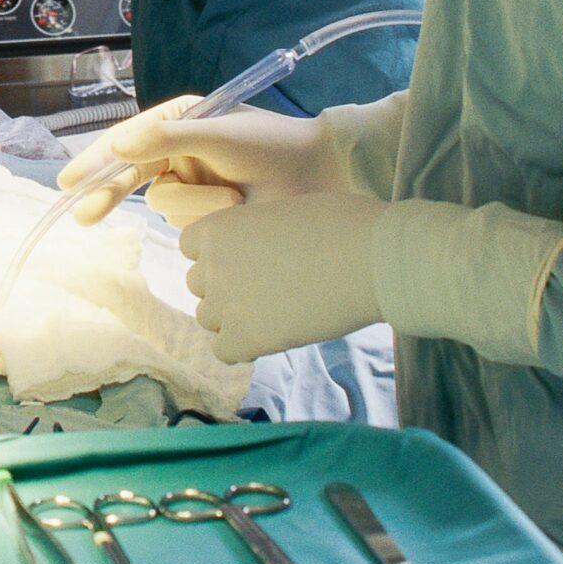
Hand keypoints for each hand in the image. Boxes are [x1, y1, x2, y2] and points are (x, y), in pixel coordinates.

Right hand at [57, 97, 347, 226]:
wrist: (324, 180)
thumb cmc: (275, 146)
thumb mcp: (220, 133)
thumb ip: (167, 138)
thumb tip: (119, 145)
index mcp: (180, 122)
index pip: (127, 141)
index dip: (96, 161)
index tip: (68, 181)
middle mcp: (180, 154)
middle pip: (131, 177)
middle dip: (110, 193)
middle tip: (84, 214)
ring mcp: (194, 189)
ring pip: (165, 207)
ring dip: (196, 206)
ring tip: (234, 199)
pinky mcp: (209, 220)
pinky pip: (187, 227)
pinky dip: (206, 221)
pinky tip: (234, 213)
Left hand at [182, 189, 387, 362]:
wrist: (372, 259)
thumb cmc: (342, 226)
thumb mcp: (284, 211)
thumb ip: (255, 232)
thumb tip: (258, 247)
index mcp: (219, 228)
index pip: (190, 247)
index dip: (216, 254)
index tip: (245, 259)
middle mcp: (212, 266)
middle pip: (199, 285)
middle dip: (226, 287)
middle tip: (267, 289)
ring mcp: (226, 305)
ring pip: (209, 320)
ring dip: (233, 319)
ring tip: (274, 313)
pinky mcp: (246, 340)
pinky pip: (224, 352)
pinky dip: (243, 349)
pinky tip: (272, 338)